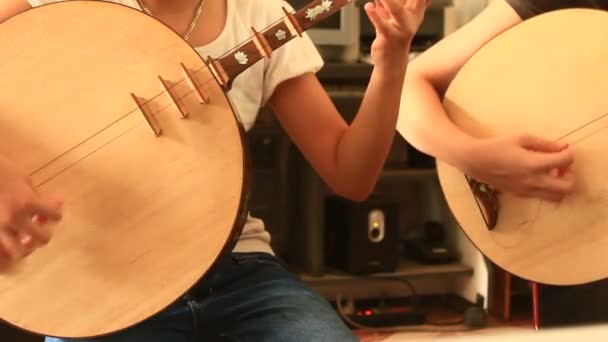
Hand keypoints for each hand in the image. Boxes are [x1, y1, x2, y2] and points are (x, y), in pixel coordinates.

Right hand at [0, 155, 62, 269]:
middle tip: (39, 228)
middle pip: (42, 238)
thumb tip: (55, 203)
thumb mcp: (24, 180)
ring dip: (24, 248)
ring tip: (23, 240)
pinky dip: (6, 248)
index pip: (54, 216)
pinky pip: (0, 248)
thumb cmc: (2, 170)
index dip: (56, 214)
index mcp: (28, 202)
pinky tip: (8, 239)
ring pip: (17, 252)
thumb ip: (37, 196)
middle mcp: (15, 218)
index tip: (53, 211)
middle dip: (44, 234)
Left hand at [364, 0, 428, 68]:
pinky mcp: (390, 38)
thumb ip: (388, 2)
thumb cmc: (392, 35)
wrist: (391, 60)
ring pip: (397, 11)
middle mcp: (412, 18)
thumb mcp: (392, 13)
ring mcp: (402, 29)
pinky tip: (368, 6)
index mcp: (415, 10)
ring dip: (389, 1)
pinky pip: (383, 25)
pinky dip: (375, 15)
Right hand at [463, 133, 574, 201]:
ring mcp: (527, 191)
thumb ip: (544, 144)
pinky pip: (543, 196)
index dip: (569, 153)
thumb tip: (563, 148)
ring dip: (560, 185)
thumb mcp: (521, 138)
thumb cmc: (498, 146)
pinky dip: (548, 189)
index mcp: (534, 164)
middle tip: (561, 165)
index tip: (564, 148)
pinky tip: (539, 177)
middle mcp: (534, 181)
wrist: (476, 161)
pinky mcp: (521, 195)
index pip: (565, 161)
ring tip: (552, 173)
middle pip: (568, 187)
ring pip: (557, 197)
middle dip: (570, 175)